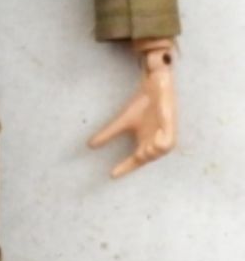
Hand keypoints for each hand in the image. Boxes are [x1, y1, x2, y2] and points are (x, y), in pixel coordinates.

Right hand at [88, 47, 176, 178]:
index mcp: (144, 143)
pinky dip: (162, 142)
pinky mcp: (171, 125)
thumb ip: (108, 134)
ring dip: (152, 152)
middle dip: (141, 158)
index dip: (124, 168)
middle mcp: (154, 141)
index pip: (134, 161)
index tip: (110, 174)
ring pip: (160, 153)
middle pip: (147, 159)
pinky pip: (169, 142)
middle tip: (137, 152)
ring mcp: (164, 134)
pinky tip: (156, 136)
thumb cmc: (142, 104)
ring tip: (145, 148)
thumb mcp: (123, 121)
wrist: (154, 86)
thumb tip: (90, 145)